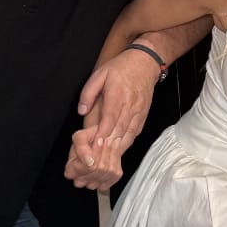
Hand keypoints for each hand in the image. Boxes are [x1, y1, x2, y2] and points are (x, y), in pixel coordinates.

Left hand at [64, 51, 158, 189]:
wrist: (145, 63)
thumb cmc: (121, 68)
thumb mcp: (100, 73)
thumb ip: (88, 92)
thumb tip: (81, 111)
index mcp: (118, 95)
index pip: (111, 117)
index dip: (103, 132)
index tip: (95, 145)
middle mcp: (130, 106)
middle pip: (119, 130)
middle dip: (107, 147)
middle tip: (96, 161)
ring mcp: (138, 112)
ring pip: (127, 135)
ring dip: (117, 149)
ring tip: (105, 162)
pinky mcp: (142, 116)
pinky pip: (134, 134)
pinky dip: (126, 144)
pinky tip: (118, 153)